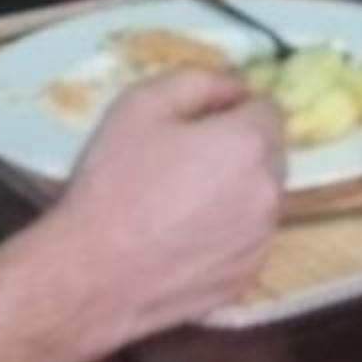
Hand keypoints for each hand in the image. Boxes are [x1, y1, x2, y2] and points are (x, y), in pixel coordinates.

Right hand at [51, 68, 283, 337]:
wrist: (91, 275)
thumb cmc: (113, 183)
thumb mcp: (141, 104)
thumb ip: (198, 82)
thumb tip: (234, 88)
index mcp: (250, 143)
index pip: (267, 108)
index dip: (232, 107)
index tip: (196, 121)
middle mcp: (270, 192)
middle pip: (268, 154)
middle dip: (237, 149)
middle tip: (181, 161)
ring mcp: (261, 242)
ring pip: (258, 200)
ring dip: (234, 193)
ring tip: (178, 204)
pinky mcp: (246, 279)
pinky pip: (245, 242)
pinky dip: (225, 235)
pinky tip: (181, 240)